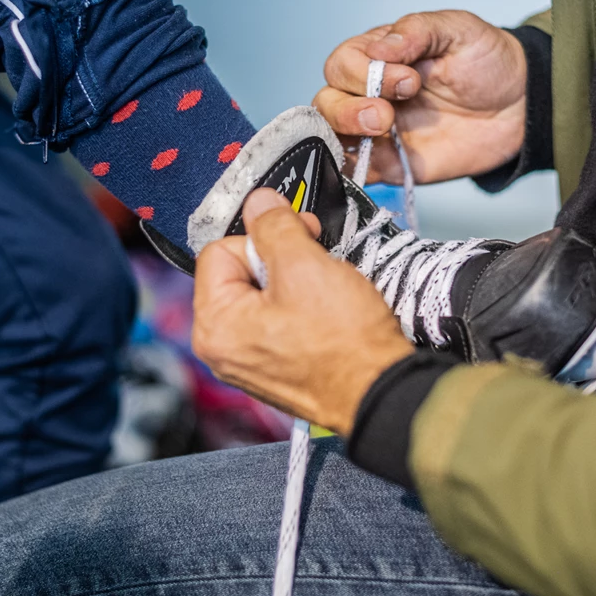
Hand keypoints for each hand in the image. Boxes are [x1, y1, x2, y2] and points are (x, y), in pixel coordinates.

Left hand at [192, 189, 414, 437]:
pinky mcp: (275, 366)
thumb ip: (275, 226)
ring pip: (262, 294)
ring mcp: (249, 360)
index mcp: (215, 324)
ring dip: (294, 280)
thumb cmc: (344, 343)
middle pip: (238, 272)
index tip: (296, 235)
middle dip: (278, 258)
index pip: (218, 251)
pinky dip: (301, 305)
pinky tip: (326, 309)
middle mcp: (223, 348)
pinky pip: (277, 318)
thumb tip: (258, 203)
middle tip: (314, 259)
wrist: (380, 391)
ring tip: (324, 288)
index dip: (260, 236)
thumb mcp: (305, 265)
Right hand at [313, 10, 527, 183]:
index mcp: (377, 57)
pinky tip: (374, 160)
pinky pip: (355, 171)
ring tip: (384, 128)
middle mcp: (368, 93)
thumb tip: (379, 48)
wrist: (519, 106)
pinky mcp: (389, 164)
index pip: (341, 64)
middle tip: (388, 114)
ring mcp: (375, 132)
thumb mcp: (458, 30)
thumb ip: (417, 32)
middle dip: (349, 107)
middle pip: (326, 101)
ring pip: (331, 135)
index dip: (363, 73)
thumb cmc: (486, 61)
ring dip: (347, 133)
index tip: (409, 79)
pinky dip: (352, 169)